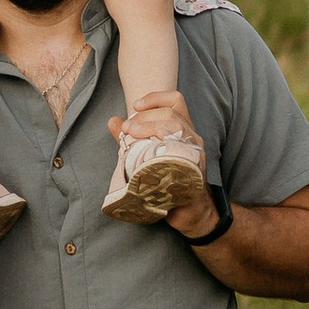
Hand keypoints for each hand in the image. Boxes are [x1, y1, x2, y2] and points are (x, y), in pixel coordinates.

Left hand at [114, 93, 214, 226]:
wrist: (188, 210)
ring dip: (151, 127)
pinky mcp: (194, 168)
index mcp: (182, 130)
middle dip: (145, 117)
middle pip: (171, 113)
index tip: (135, 106)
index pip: (175, 100)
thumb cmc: (168, 180)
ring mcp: (194, 153)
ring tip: (134, 135)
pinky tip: (150, 150)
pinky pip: (182, 150)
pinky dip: (164, 145)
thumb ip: (131, 138)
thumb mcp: (147, 155)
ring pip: (177, 127)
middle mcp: (192, 137)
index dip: (155, 98)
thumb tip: (113, 121)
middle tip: (127, 129)